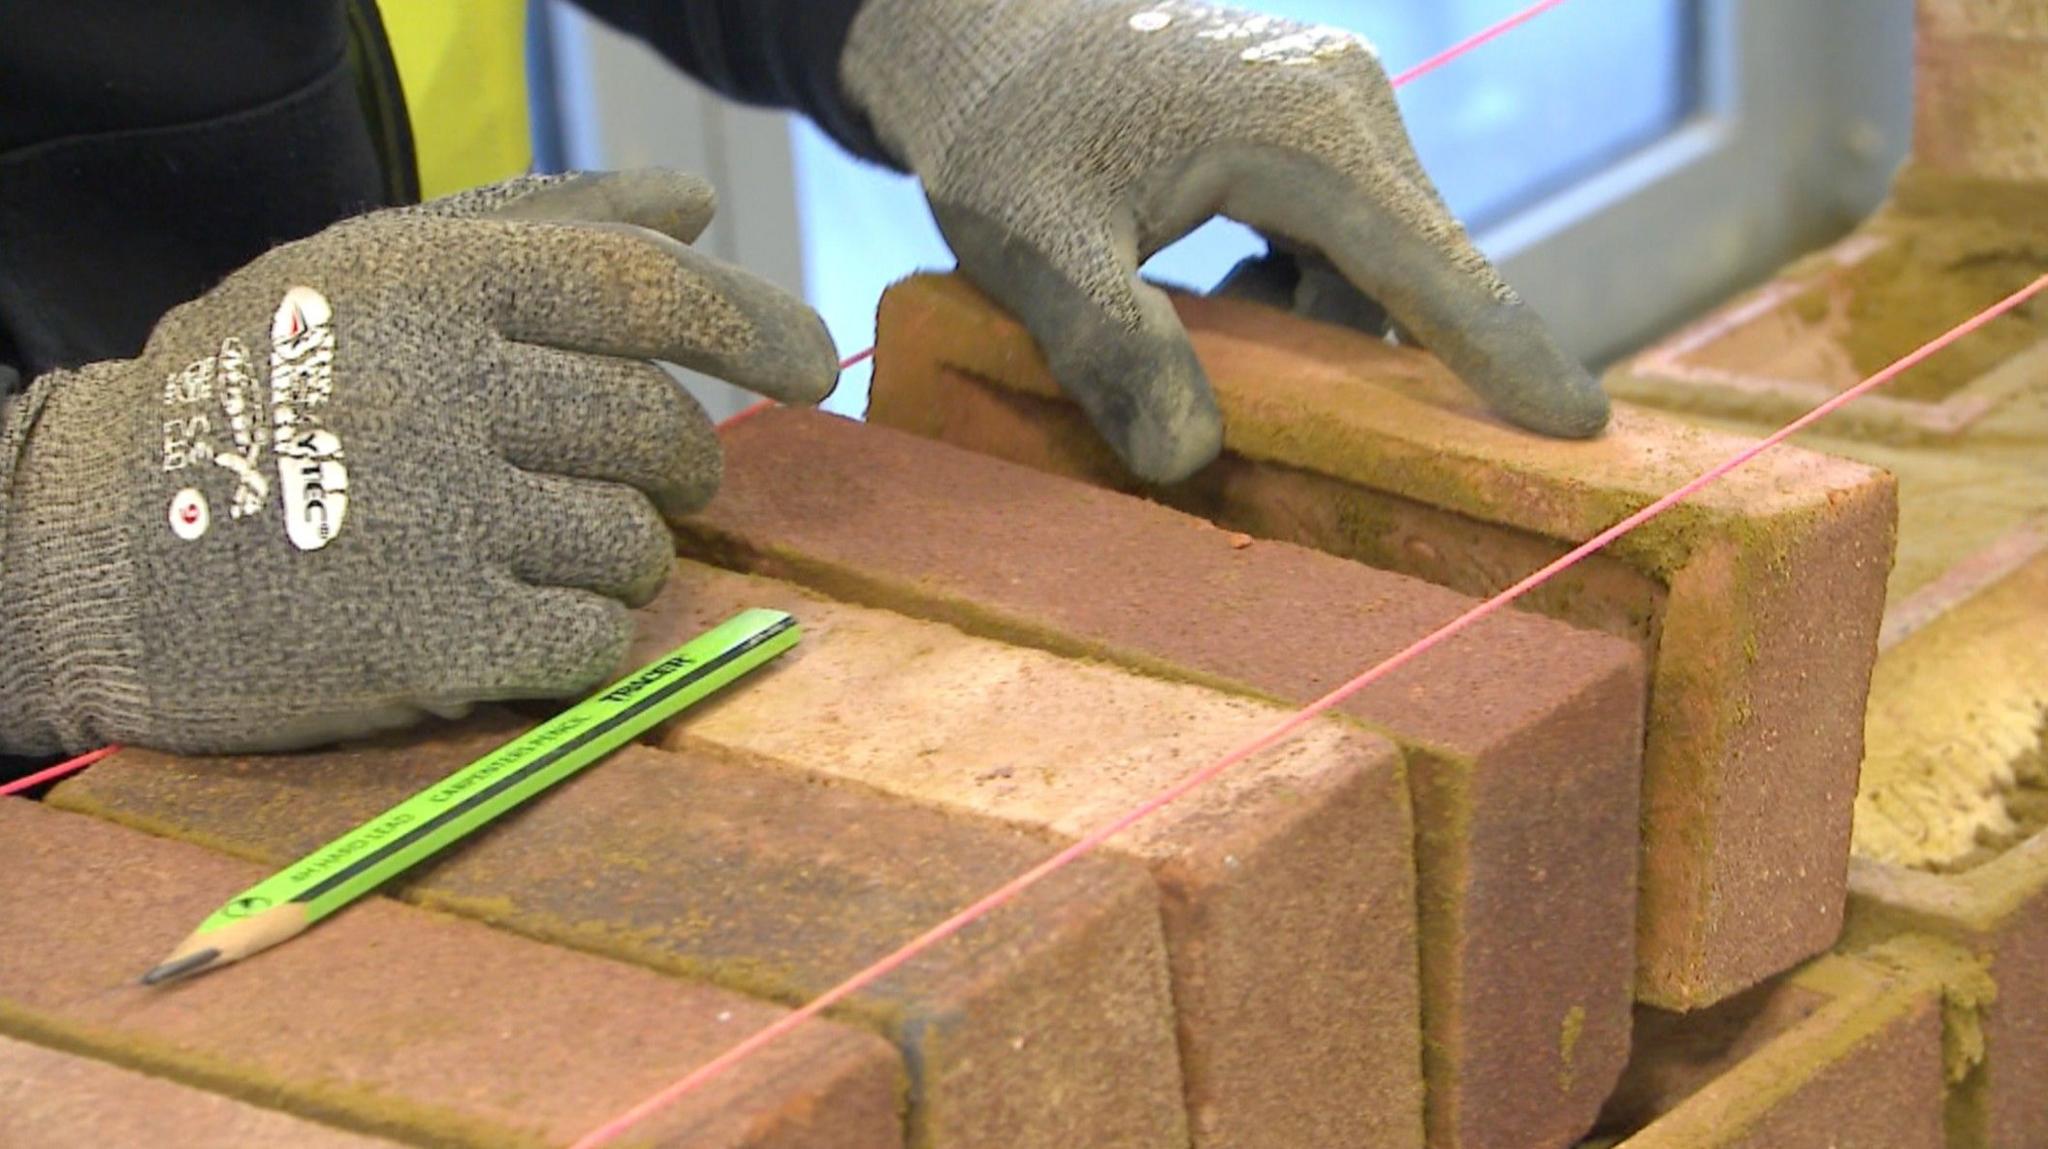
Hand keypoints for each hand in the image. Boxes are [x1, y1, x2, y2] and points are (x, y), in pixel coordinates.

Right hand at [0, 171, 837, 755]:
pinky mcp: (433, 640)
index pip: (645, 293)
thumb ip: (540, 226)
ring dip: (625, 555)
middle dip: (681, 463)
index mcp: (433, 282)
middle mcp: (442, 386)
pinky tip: (524, 622)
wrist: (94, 544)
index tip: (814, 364)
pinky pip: (593, 639)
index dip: (752, 325)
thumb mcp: (371, 271)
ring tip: (549, 548)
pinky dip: (587, 637)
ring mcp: (438, 518)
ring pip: (636, 542)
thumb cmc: (257, 390)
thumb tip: (692, 207)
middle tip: (654, 478)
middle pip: (657, 430)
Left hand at [844, 0, 1610, 482]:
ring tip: (1235, 368)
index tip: (1581, 429)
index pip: (1431, 263)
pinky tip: (1226, 317)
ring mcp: (1331, 110)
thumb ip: (1110, 344)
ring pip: (1373, 263)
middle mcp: (1346, 107)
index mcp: (1305, 129)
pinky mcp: (1304, 128)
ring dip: (1323, 338)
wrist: (983, 31)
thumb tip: (1190, 459)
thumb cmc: (1006, 129)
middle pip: (1414, 270)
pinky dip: (1301, 299)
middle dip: (1391, 368)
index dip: (1504, 354)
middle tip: (1365, 459)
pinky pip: (1339, 239)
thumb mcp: (1037, 241)